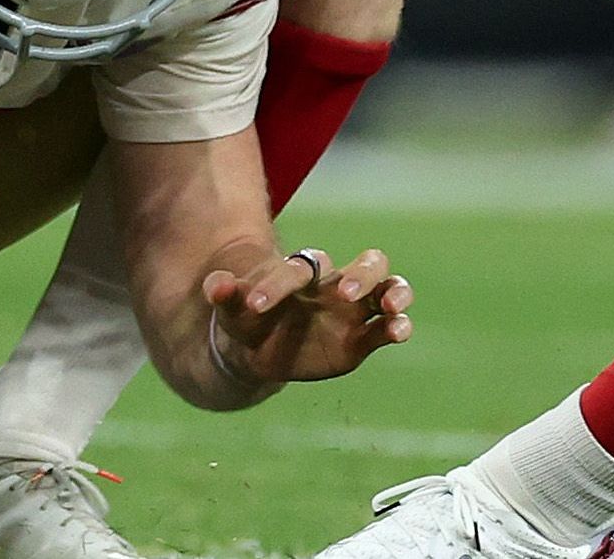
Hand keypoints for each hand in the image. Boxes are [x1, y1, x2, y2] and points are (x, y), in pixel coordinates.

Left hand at [203, 243, 412, 387]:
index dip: (279, 284)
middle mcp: (335, 285)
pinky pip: (387, 327)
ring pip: (388, 288)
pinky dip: (397, 326)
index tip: (256, 304)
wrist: (260, 349)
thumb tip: (214, 284)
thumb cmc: (247, 318)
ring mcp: (354, 311)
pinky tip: (399, 332)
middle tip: (344, 293)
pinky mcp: (362, 339)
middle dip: (359, 275)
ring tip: (390, 306)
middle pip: (367, 264)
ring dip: (395, 293)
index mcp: (302, 272)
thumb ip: (225, 295)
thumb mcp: (231, 309)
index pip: (299, 269)